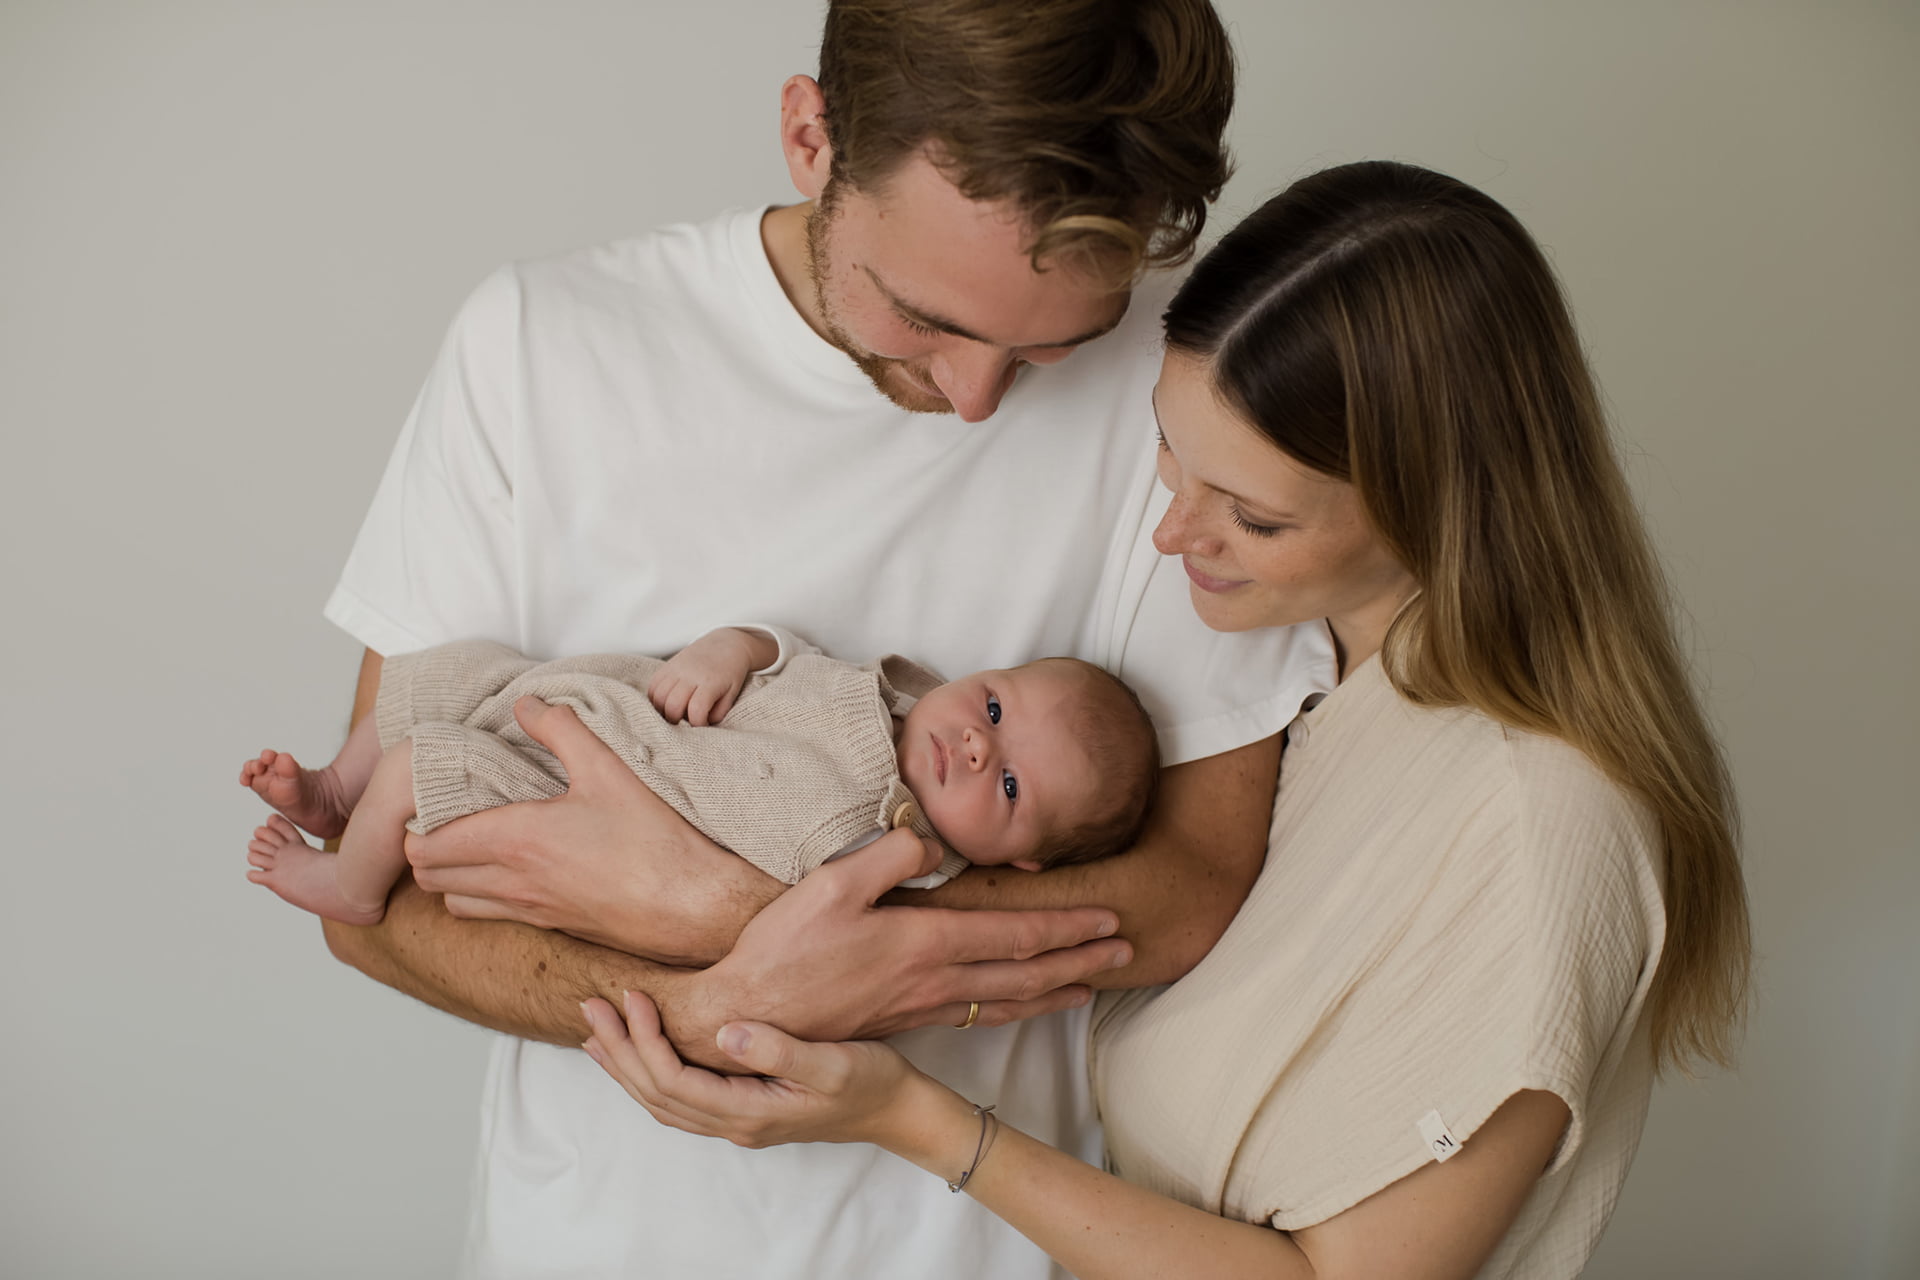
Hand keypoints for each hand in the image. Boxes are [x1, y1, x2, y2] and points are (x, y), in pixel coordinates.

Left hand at [403, 696, 781, 964]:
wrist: (696, 906)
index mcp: (516, 841)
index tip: (431, 796)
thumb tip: (526, 704)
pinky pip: (495, 916)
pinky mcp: (555, 929)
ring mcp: (533, 913)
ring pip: (457, 904)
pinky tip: (516, 868)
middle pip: (430, 878)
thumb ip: (562, 730)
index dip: (416, 823)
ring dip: (453, 876)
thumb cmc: (657, 841)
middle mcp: (514, 884)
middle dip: (425, 848)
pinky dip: (485, 896)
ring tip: (476, 842)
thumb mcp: (610, 770)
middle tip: (446, 815)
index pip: (427, 846)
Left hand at [581, 990, 933, 1149]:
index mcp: (749, 1112)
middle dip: (618, 1050)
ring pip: (662, 1100)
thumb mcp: (835, 1062)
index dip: (643, 1039)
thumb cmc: (874, 1083)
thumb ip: (780, 1049)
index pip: (673, 1080)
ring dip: (627, 1064)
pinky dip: (650, 1073)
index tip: (630, 996)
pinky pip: (680, 1097)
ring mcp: (738, 1120)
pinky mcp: (744, 1108)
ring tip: (597, 1030)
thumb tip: (726, 1031)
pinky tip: (643, 1051)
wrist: (899, 1110)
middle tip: (590, 1005)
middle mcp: (735, 1123)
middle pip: (655, 1094)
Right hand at [647, 628, 774, 724]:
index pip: (696, 710)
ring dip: (663, 710)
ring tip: (674, 712)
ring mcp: (677, 668)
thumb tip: (701, 724)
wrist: (726, 643)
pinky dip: (655, 698)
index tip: (702, 724)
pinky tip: (666, 702)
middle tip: (684, 721)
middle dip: (676, 720)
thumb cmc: (731, 672)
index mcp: (710, 682)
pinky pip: (653, 685)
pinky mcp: (668, 665)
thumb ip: (719, 712)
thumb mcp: (732, 693)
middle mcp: (690, 674)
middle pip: (673, 705)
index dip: (697, 724)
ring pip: (658, 696)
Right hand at [656, 827, 1132, 1065]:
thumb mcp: (831, 884)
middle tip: (1126, 950)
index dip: (1066, 926)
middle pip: (1025, 972)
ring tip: (1093, 984)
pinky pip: (976, 1018)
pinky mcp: (903, 1023)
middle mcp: (933, 980)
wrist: (749, 1018)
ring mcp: (920, 1007)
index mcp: (924, 942)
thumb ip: (889, 856)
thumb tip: (933, 840)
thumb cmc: (784, 949)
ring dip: (1055, 991)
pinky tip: (1020, 1007)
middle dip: (1080, 960)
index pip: (1014, 933)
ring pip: (1006, 1002)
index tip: (1109, 918)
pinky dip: (1013, 1011)